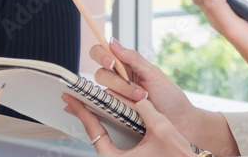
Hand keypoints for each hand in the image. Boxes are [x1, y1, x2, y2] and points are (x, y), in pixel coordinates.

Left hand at [63, 92, 195, 155]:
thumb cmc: (176, 156)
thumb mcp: (161, 129)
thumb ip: (146, 111)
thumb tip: (137, 97)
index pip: (94, 132)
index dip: (82, 113)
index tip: (72, 101)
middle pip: (94, 136)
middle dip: (85, 117)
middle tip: (74, 101)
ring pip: (103, 141)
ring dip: (97, 123)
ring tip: (89, 107)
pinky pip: (113, 144)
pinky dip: (109, 131)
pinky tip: (110, 120)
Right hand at [89, 40, 231, 151]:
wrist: (178, 121)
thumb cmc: (168, 96)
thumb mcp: (153, 73)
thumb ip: (133, 58)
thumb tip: (113, 43)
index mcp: (127, 66)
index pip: (103, 53)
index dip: (100, 55)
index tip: (110, 62)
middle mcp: (118, 80)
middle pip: (100, 74)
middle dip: (117, 81)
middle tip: (134, 86)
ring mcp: (116, 97)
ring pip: (104, 90)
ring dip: (123, 93)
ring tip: (142, 98)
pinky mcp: (115, 113)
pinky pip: (105, 107)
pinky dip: (118, 105)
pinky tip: (131, 108)